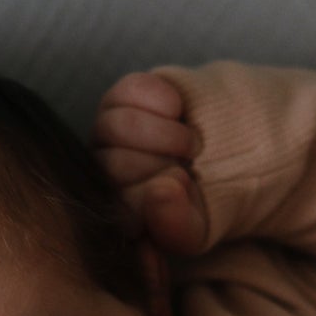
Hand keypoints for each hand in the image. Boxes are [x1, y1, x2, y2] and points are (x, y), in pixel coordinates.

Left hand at [92, 72, 210, 254]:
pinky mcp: (119, 95)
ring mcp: (105, 132)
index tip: (185, 191)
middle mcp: (99, 173)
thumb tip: (160, 192)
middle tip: (191, 166)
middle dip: (166, 164)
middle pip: (116, 166)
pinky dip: (167, 102)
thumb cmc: (198, 200)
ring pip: (122, 126)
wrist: (215, 153)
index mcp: (112, 213)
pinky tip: (178, 114)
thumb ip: (177, 225)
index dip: (160, 199)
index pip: (122, 209)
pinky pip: (134, 90)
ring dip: (170, 134)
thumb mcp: (195, 226)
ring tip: (192, 144)